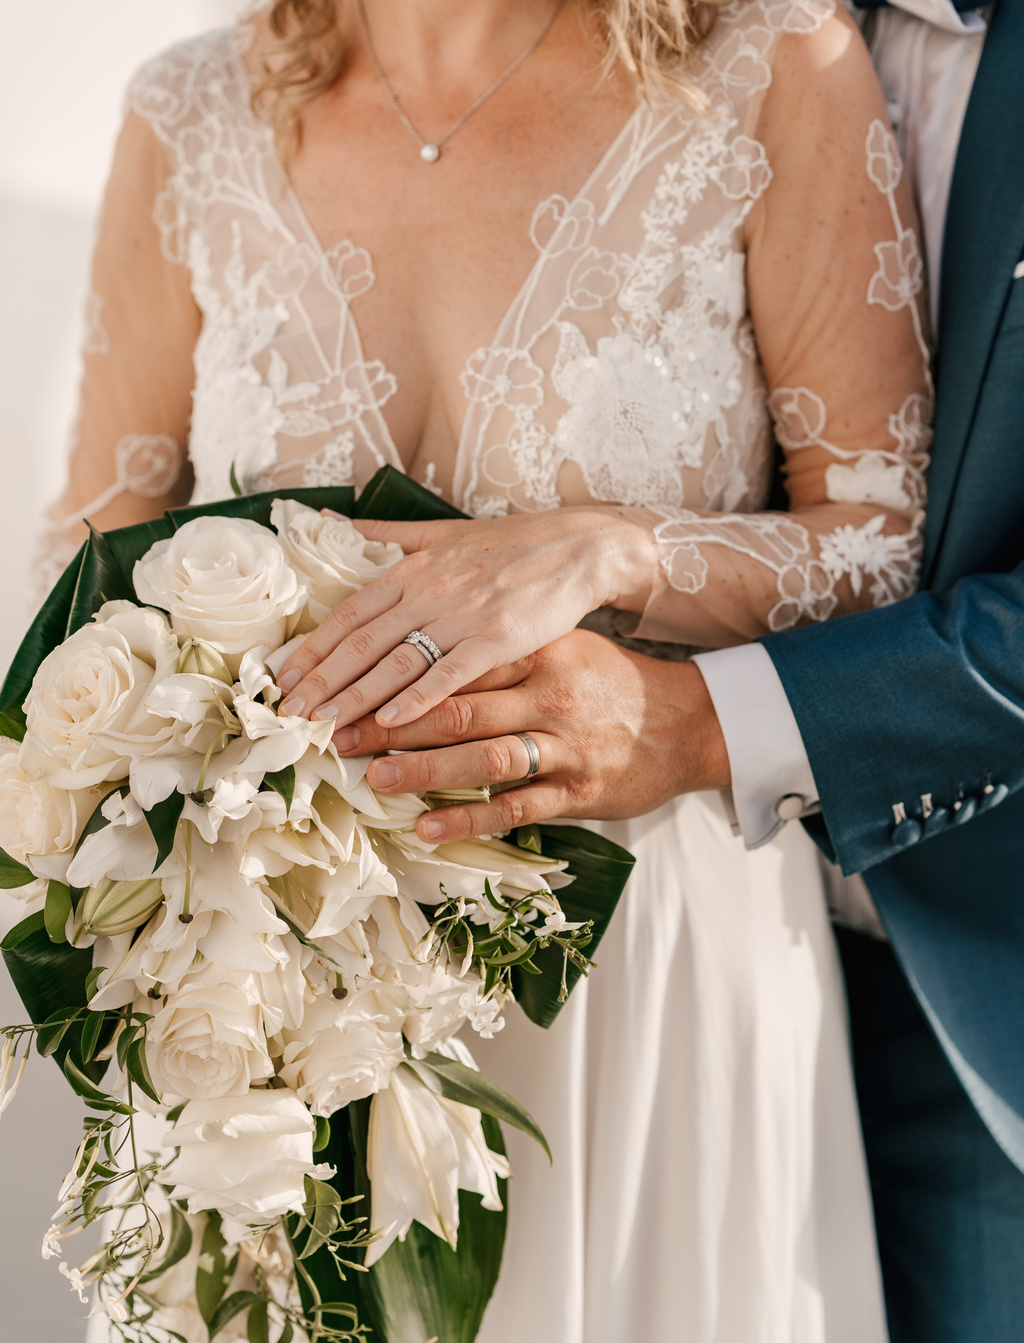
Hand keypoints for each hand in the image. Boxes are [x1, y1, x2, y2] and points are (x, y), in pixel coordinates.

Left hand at [276, 508, 656, 729]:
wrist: (579, 548)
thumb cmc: (510, 544)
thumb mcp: (441, 531)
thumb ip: (383, 534)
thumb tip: (326, 519)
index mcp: (414, 568)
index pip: (349, 613)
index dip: (314, 648)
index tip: (283, 679)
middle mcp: (430, 590)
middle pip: (363, 642)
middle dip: (322, 681)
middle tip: (289, 714)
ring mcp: (464, 615)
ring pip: (397, 662)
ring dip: (355, 698)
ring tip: (324, 726)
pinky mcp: (498, 638)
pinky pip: (450, 673)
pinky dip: (418, 698)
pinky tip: (391, 723)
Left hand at [328, 628, 730, 842]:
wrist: (685, 723)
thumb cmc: (606, 682)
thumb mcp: (558, 644)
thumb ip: (498, 644)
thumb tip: (426, 640)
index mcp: (536, 652)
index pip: (454, 661)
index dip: (398, 677)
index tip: (352, 689)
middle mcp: (548, 694)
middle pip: (459, 708)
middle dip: (393, 725)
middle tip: (340, 736)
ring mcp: (565, 744)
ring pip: (486, 757)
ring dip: (426, 771)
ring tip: (375, 779)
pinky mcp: (579, 790)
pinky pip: (518, 807)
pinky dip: (470, 819)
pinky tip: (427, 828)